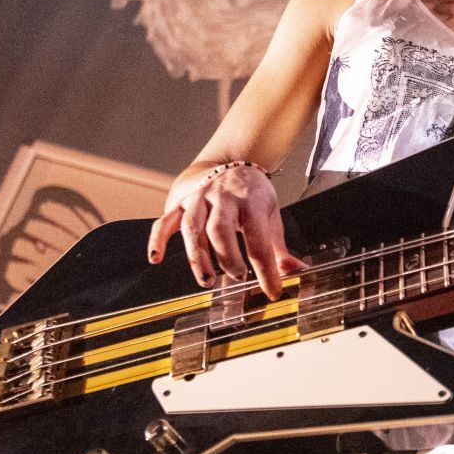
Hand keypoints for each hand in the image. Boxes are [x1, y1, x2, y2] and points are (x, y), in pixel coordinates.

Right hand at [147, 164, 306, 299]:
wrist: (230, 162)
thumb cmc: (251, 194)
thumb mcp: (271, 216)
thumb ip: (280, 248)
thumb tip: (298, 271)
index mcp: (250, 203)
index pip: (259, 241)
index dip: (266, 270)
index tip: (272, 291)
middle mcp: (222, 199)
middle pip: (220, 229)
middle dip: (227, 257)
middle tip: (237, 279)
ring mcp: (198, 199)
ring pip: (192, 226)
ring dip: (197, 255)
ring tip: (206, 280)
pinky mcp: (180, 202)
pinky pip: (165, 220)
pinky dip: (158, 239)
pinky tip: (156, 258)